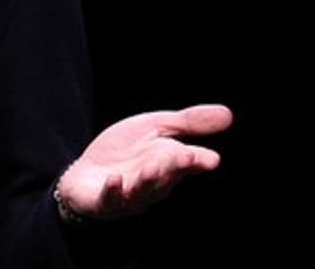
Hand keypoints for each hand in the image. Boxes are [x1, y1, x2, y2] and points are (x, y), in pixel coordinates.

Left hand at [54, 103, 231, 221]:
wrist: (86, 173)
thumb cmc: (125, 151)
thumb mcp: (155, 127)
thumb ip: (187, 122)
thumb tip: (229, 114)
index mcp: (168, 165)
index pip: (187, 163)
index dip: (198, 161)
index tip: (211, 159)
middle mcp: (152, 184)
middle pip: (166, 176)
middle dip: (175, 167)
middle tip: (186, 157)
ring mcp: (128, 195)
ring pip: (141, 191)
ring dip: (147, 181)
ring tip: (151, 168)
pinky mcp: (103, 201)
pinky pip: (109, 200)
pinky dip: (113, 191)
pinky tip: (115, 179)